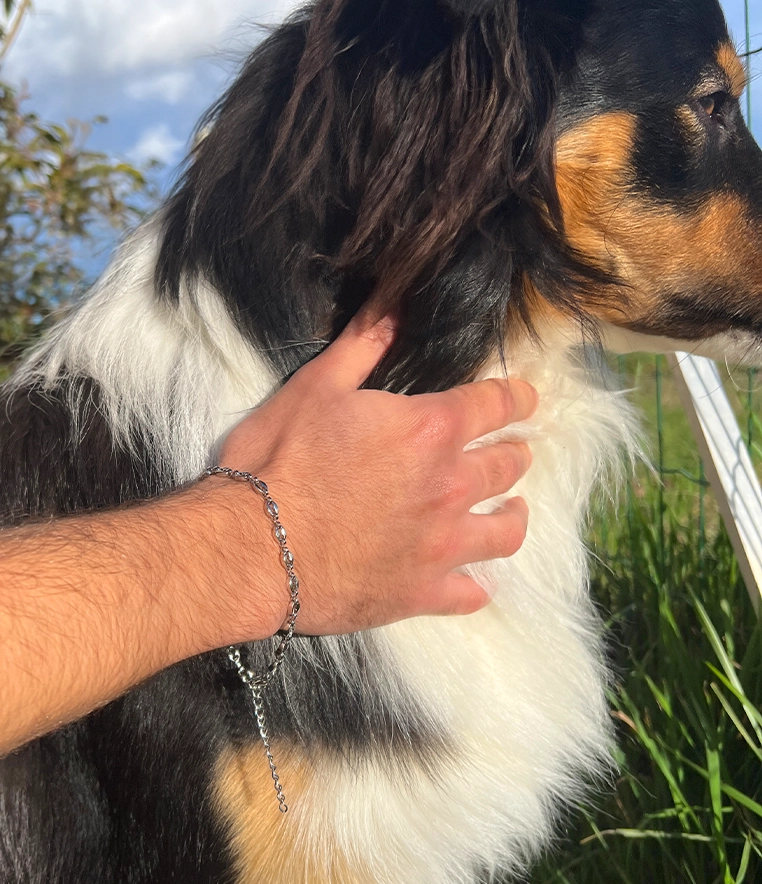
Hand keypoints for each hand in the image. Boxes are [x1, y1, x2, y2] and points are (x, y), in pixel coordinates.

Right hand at [211, 314, 536, 638]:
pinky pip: (470, 593)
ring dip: (513, 516)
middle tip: (515, 451)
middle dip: (516, 452)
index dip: (518, 397)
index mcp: (431, 430)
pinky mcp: (421, 593)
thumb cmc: (280, 459)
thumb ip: (364, 343)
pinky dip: (475, 585)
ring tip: (511, 511)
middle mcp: (450, 486)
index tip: (529, 398)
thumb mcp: (318, 386)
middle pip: (507, 466)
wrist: (253, 546)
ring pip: (504, 532)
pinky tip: (474, 583)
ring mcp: (441, 545)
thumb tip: (396, 300)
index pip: (497, 405)